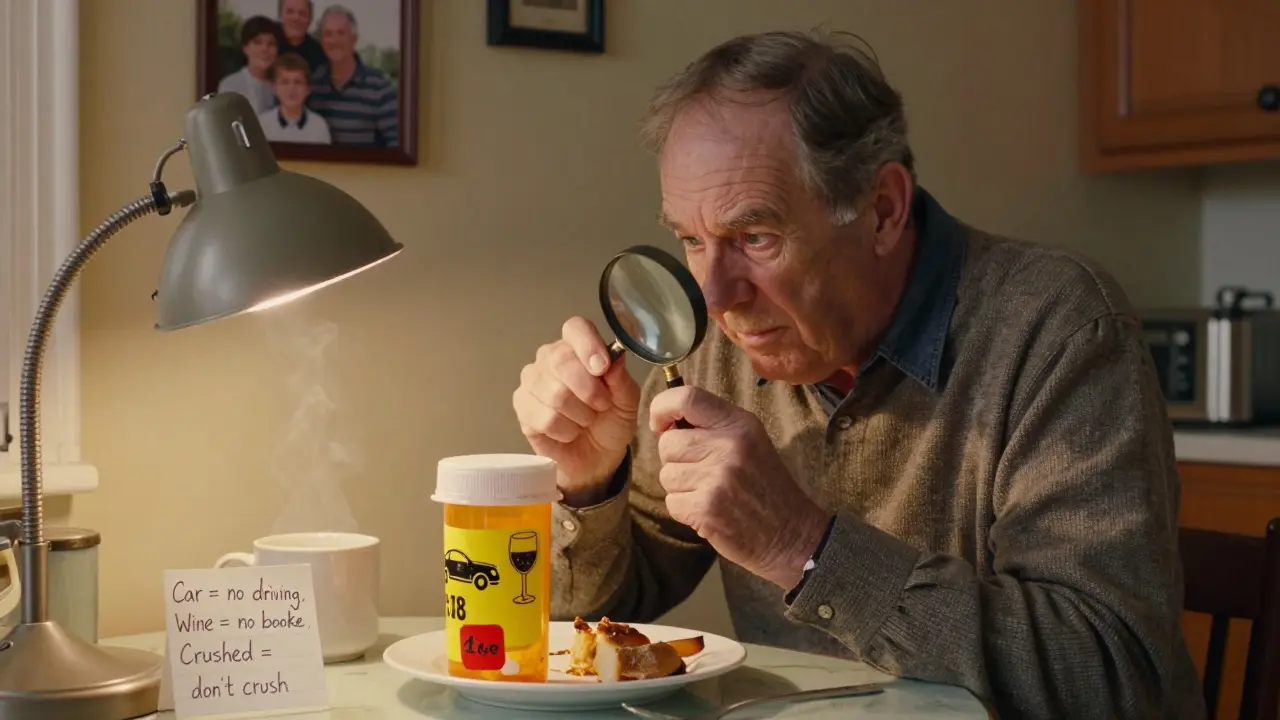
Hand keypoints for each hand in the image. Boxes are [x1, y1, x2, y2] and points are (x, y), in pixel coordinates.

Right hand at [513, 317, 639, 505]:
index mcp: (577, 346)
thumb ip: (621, 379)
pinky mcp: (522, 408)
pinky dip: (566, 431)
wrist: (597, 456)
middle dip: (589, 390)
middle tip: (602, 405)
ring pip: (555, 394)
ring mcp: (531, 382)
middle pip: (561, 360)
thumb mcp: (626, 400)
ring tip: (586, 420)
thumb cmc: (611, 420)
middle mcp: (549, 358)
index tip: (602, 368)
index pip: (575, 328)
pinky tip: (569, 432)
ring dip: (580, 415)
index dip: (588, 345)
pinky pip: (544, 419)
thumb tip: (613, 359)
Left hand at [649, 386, 829, 589]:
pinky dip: (685, 511)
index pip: (687, 397)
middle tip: (701, 473)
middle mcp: (728, 445)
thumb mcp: (750, 442)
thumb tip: (667, 422)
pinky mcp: (707, 507)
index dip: (662, 407)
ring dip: (681, 488)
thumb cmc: (764, 487)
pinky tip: (709, 512)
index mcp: (738, 424)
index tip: (660, 424)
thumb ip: (713, 427)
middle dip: (675, 460)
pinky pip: (672, 502)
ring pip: (667, 475)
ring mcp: (717, 477)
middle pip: (668, 443)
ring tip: (710, 494)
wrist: (791, 534)